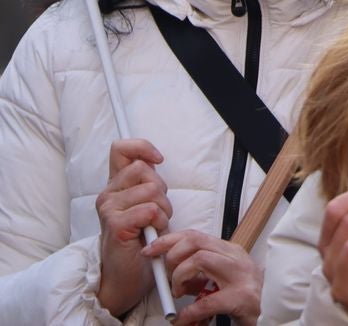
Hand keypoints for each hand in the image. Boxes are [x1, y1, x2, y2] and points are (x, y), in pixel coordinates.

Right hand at [95, 139, 171, 316]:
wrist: (129, 277)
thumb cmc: (142, 241)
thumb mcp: (148, 206)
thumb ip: (147, 183)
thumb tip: (155, 161)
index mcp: (116, 186)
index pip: (121, 149)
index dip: (142, 147)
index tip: (158, 160)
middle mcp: (108, 194)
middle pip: (144, 170)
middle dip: (161, 191)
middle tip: (157, 213)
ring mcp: (109, 209)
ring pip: (151, 190)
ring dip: (163, 209)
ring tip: (154, 225)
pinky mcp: (115, 225)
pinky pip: (149, 210)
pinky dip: (159, 221)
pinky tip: (151, 233)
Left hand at [141, 230, 261, 325]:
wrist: (272, 312)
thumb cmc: (247, 297)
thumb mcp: (224, 278)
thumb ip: (203, 272)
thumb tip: (175, 270)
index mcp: (231, 251)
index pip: (195, 235)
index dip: (168, 240)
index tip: (151, 249)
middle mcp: (235, 258)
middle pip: (195, 242)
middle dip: (172, 257)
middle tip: (168, 278)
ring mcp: (239, 276)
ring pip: (199, 260)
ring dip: (180, 278)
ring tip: (178, 294)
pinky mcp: (240, 298)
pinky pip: (205, 302)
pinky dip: (188, 312)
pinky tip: (183, 319)